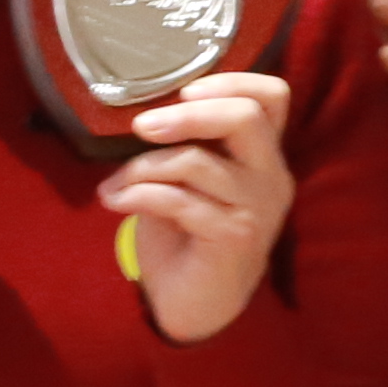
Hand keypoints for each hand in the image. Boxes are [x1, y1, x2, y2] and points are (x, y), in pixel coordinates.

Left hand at [102, 71, 296, 343]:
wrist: (197, 306)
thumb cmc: (187, 235)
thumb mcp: (189, 180)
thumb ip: (187, 144)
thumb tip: (144, 112)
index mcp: (263, 156)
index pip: (272, 97)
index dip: (232, 80)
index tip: (184, 91)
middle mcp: (271, 177)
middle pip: (244, 117)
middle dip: (187, 116)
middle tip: (142, 127)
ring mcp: (257, 209)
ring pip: (198, 163)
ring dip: (143, 168)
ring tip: (115, 184)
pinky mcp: (234, 238)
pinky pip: (179, 201)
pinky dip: (138, 195)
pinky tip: (114, 201)